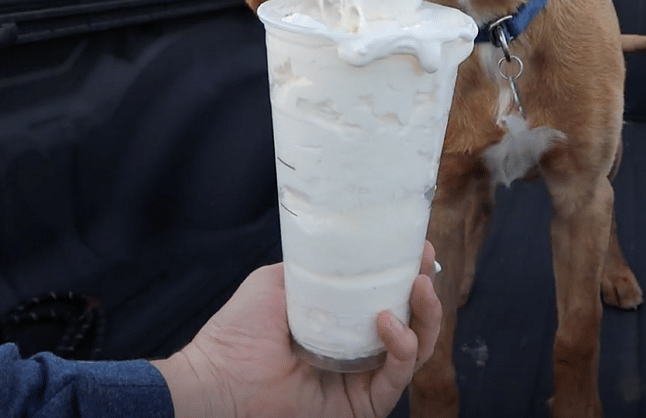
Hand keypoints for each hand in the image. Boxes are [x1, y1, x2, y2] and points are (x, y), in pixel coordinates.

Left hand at [154, 241, 440, 417]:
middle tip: (427, 264)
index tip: (420, 246)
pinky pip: (398, 376)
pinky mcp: (364, 405)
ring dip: (427, 315)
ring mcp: (363, 379)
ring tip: (420, 286)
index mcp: (343, 323)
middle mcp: (359, 351)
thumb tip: (341, 243)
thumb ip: (312, 266)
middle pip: (414, 321)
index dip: (409, 273)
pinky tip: (389, 323)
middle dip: (427, 291)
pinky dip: (403, 347)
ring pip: (417, 348)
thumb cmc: (237, 334)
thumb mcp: (278, 282)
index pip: (390, 297)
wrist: (217, 380)